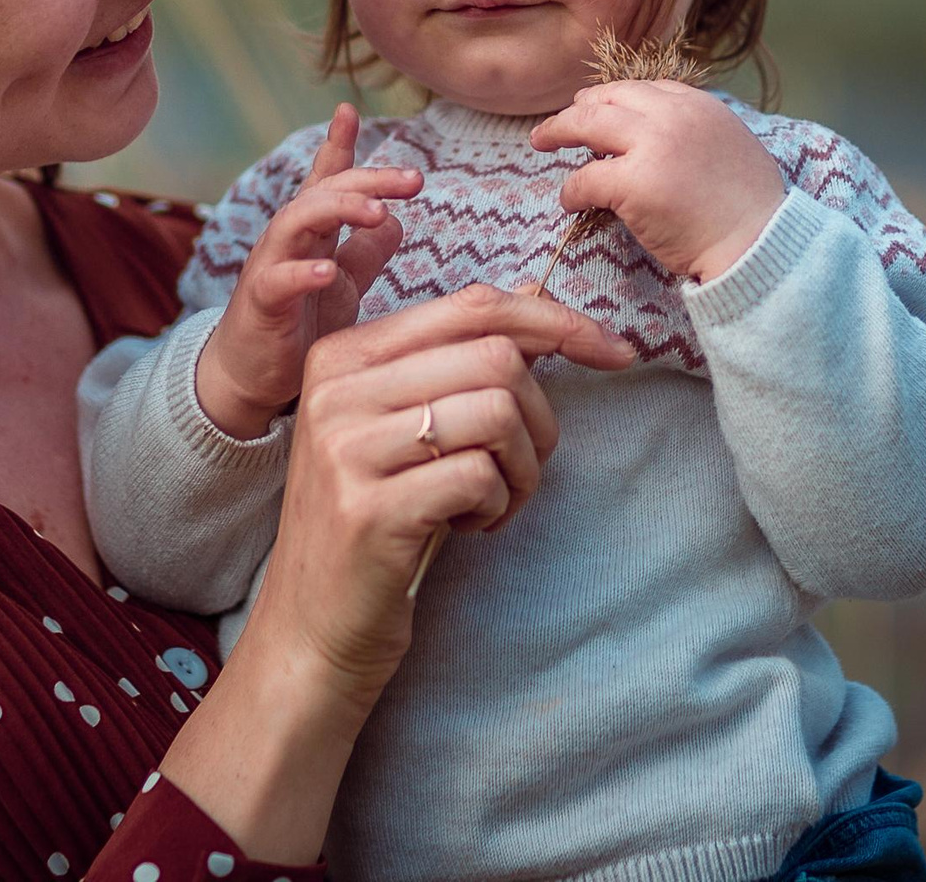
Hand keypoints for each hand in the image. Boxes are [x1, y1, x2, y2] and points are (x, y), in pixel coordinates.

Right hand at [195, 103, 417, 438]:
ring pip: (295, 221)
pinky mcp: (260, 304)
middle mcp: (288, 239)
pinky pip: (277, 280)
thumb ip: (366, 252)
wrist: (254, 377)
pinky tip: (327, 271)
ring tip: (375, 212)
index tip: (349, 111)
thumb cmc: (300, 325)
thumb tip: (397, 219)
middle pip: (322, 192)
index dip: (337, 145)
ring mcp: (270, 267)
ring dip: (336, 209)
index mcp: (312, 232)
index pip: (326, 180)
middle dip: (367, 179)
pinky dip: (302, 272)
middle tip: (413, 180)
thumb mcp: (344, 285)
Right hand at [238, 283, 639, 709]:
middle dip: (541, 416)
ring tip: (497, 502)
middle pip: (495, 357)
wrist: (313, 625)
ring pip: (497, 411)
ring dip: (525, 467)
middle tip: (525, 468)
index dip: (555, 321)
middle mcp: (337, 390)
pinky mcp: (370, 510)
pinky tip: (472, 527)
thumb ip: (457, 363)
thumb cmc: (376, 519)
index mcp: (343, 354)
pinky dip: (500, 506)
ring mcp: (346, 449)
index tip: (612, 350)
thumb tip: (539, 300)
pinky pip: (481, 477)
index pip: (471, 306)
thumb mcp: (402, 428)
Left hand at [529, 80, 788, 282]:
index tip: (597, 109)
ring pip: (586, 124)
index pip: (645, 89)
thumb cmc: (750, 210)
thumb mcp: (732, 147)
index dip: (614, 99)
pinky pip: (584, 179)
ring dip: (558, 132)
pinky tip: (571, 202)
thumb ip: (695, 133)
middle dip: (577, 108)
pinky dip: (571, 190)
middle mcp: (674, 116)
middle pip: (608, 97)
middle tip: (556, 124)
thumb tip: (655, 137)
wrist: (760, 246)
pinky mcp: (633, 183)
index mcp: (700, 106)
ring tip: (542, 142)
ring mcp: (652, 146)